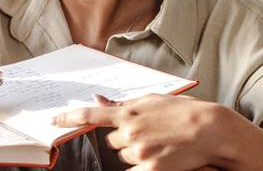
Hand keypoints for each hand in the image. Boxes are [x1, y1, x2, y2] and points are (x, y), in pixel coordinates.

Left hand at [52, 93, 223, 170]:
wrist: (210, 130)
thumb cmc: (183, 112)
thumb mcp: (152, 100)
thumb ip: (123, 103)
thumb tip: (98, 99)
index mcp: (128, 111)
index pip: (91, 115)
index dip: (68, 118)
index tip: (52, 121)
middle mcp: (130, 131)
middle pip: (113, 142)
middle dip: (125, 139)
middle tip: (149, 133)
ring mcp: (140, 151)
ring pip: (125, 157)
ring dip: (137, 153)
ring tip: (161, 143)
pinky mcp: (151, 168)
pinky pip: (134, 170)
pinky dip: (143, 166)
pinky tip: (159, 157)